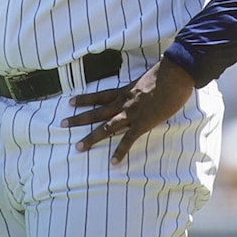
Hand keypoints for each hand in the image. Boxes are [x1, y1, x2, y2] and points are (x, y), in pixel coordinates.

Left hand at [61, 56, 194, 163]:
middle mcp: (123, 102)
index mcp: (124, 90)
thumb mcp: (148, 77)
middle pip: (96, 111)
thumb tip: (145, 87)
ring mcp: (131, 113)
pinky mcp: (143, 123)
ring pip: (106, 127)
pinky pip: (129, 140)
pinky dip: (120, 151)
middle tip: (62, 123)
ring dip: (91, 138)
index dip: (84, 99)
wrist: (174, 74)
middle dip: (78, 118)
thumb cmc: (166, 73)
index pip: (99, 95)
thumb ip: (142, 84)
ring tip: (78, 147)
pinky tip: (113, 163)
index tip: (70, 101)